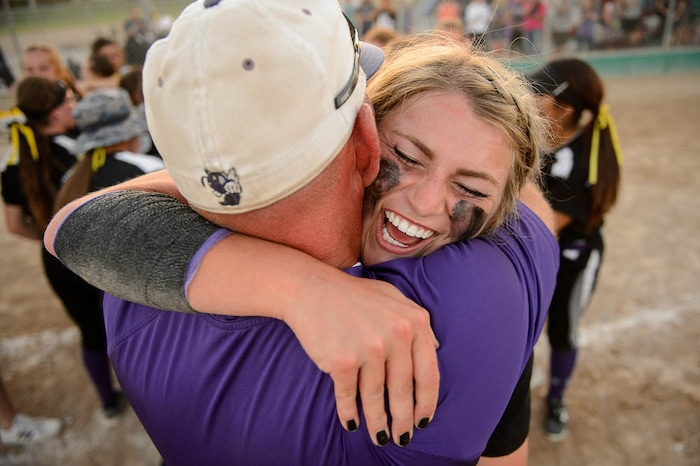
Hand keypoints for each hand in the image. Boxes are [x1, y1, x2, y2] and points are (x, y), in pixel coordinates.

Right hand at [282, 271, 439, 446]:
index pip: (428, 373)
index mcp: (414, 321)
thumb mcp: (393, 298)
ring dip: (378, 423)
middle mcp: (396, 334)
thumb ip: (417, 321)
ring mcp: (369, 348)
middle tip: (403, 438)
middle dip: (404, 420)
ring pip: (376, 397)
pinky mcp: (342, 360)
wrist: (311, 289)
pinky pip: (348, 396)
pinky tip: (352, 423)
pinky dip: (349, 413)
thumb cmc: (353, 296)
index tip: (424, 420)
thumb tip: (435, 348)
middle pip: (403, 390)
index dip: (427, 402)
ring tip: (379, 437)